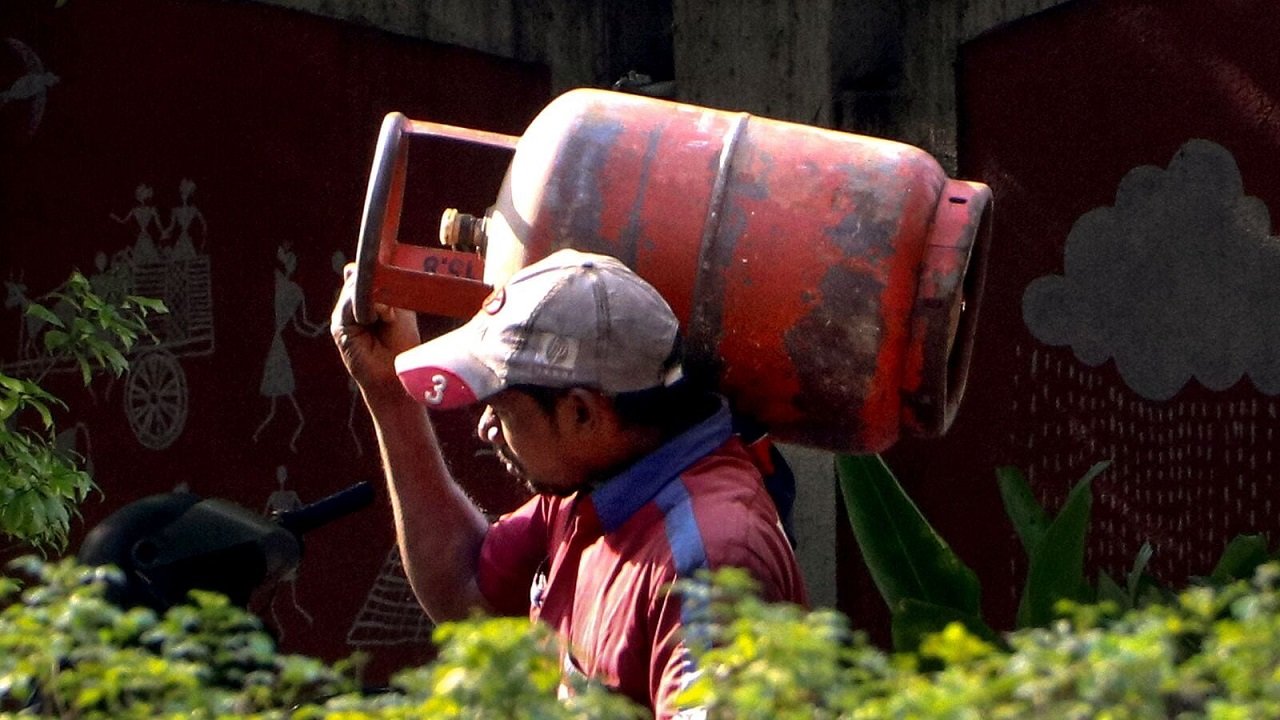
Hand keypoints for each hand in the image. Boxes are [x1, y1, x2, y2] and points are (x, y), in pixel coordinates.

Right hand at [331, 263, 420, 401]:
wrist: (396, 374)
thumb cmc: (401, 343)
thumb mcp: (398, 309)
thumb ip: (382, 289)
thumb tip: (350, 268)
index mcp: (368, 297)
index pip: (364, 271)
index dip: (375, 269)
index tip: (388, 269)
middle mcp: (352, 304)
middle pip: (357, 277)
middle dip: (378, 285)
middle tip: (392, 309)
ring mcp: (343, 314)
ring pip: (354, 289)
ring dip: (375, 299)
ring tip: (387, 319)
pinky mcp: (339, 327)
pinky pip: (349, 305)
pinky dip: (367, 309)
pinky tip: (378, 319)